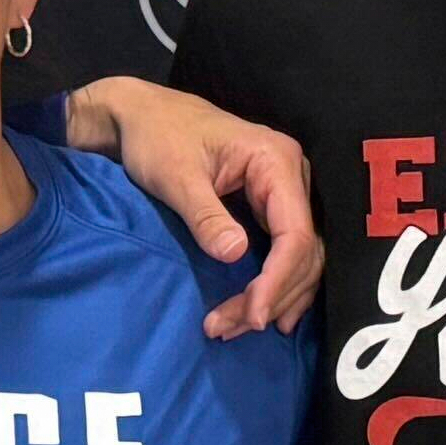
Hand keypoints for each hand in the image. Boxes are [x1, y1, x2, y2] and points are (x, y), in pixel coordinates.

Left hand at [62, 77, 323, 338]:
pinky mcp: (270, 206)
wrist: (143, 116)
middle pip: (303, 251)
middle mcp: (291, 176)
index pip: (295, 232)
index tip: (251, 314)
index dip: (278, 279)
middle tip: (231, 328)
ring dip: (273, 297)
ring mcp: (283, 192)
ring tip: (235, 328)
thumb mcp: (175, 176)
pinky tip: (262, 314)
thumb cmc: (157, 137)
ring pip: (298, 257)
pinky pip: (285, 251)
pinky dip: (274, 284)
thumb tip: (235, 254)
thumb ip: (205, 215)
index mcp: (276, 161)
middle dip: (272, 295)